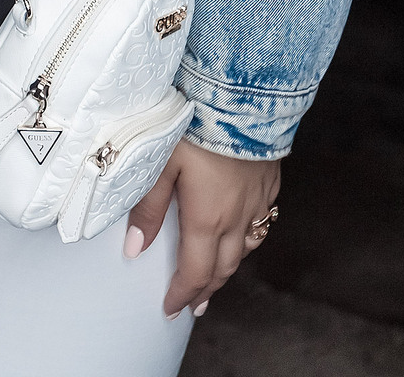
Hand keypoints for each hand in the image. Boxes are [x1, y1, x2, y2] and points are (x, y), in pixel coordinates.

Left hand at [124, 137, 280, 318]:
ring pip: (245, 249)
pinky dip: (248, 239)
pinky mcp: (269, 183)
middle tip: (194, 306)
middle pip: (223, 268)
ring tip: (215, 276)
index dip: (182, 294)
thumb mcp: (162, 163)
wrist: (243, 95)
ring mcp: (257, 201)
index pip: (195, 272)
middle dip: (206, 290)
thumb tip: (135, 248)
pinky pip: (262, 222)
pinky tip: (243, 234)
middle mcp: (236, 217)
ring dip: (228, 267)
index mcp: (207, 218)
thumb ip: (149, 207)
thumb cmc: (198, 125)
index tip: (171, 309)